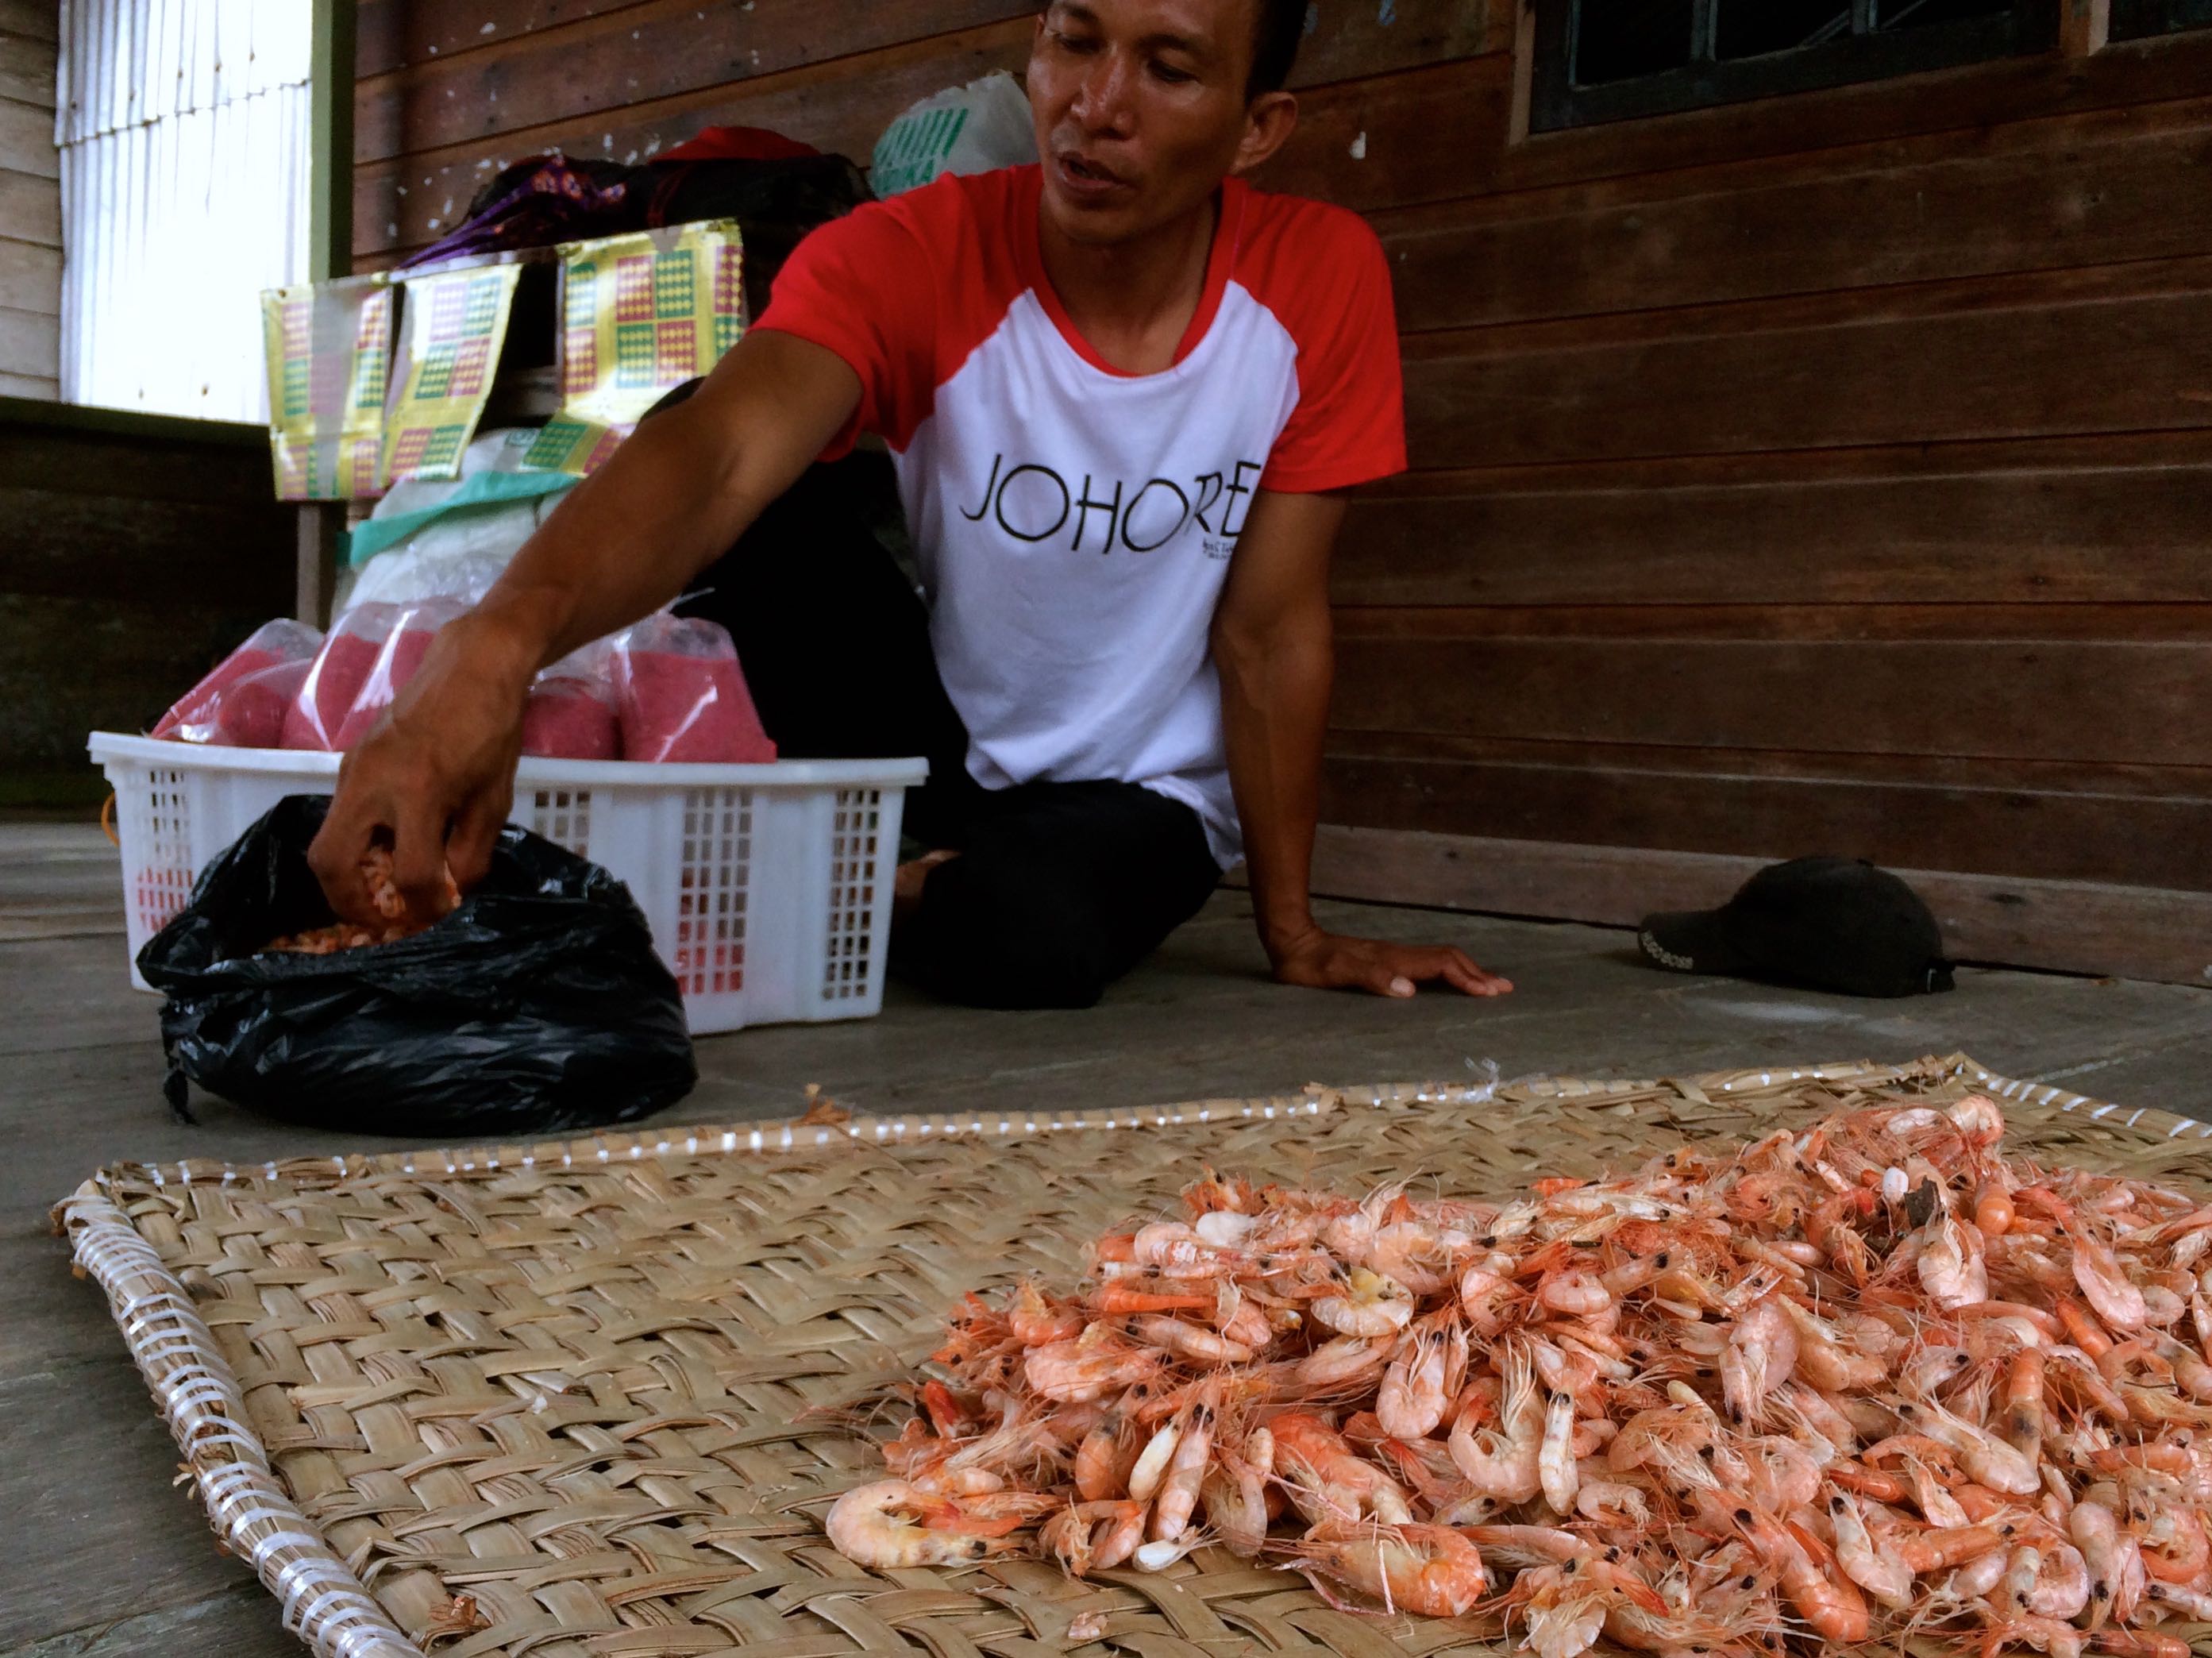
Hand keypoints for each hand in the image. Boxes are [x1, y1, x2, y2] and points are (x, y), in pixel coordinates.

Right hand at [307, 611, 532, 925]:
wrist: (471, 666)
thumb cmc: (491, 730)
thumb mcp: (493, 798)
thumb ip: (471, 850)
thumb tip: (452, 893)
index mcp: (417, 792)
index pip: (411, 873)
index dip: (425, 907)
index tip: (436, 916)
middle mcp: (372, 783)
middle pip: (329, 863)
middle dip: (349, 904)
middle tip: (379, 918)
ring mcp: (353, 770)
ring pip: (325, 840)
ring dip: (346, 874)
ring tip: (381, 889)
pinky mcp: (349, 761)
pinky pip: (340, 814)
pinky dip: (355, 842)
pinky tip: (386, 846)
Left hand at [1268, 924, 1513, 998]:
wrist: (1291, 942)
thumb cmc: (1309, 964)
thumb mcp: (1334, 973)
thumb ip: (1371, 978)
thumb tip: (1409, 990)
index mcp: (1392, 959)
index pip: (1440, 966)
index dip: (1467, 979)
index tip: (1490, 993)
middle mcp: (1397, 955)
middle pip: (1448, 959)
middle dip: (1478, 974)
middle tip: (1505, 989)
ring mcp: (1392, 956)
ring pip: (1439, 960)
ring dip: (1467, 971)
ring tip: (1489, 984)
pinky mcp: (1385, 960)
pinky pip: (1426, 964)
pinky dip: (1448, 972)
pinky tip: (1449, 980)